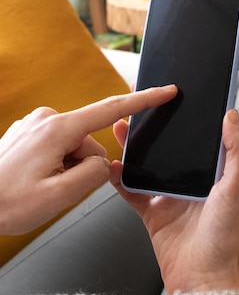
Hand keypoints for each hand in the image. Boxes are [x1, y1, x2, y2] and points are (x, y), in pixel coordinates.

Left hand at [0, 86, 177, 234]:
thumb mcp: (59, 197)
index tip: (166, 91)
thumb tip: (103, 163)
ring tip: (40, 186)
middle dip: (82, 168)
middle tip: (56, 189)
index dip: (144, 101)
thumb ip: (93, 176)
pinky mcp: (28, 133)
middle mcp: (46, 119)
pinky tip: (33, 180)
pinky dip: (55, 165)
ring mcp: (35, 124)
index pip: (111, 111)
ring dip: (66, 169)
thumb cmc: (7, 203)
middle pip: (89, 144)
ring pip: (73, 148)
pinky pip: (58, 148)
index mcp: (58, 130)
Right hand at [110, 109, 238, 293]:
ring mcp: (171, 198)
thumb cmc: (227, 237)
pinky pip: (132, 192)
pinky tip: (111, 165)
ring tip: (120, 128)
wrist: (203, 280)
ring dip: (134, 148)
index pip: (201, 138)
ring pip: (148, 165)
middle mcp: (193, 183)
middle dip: (155, 128)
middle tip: (140, 107)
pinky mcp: (153, 214)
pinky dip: (120, 179)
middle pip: (170, 149)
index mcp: (216, 174)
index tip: (176, 95)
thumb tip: (232, 114)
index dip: (190, 117)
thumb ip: (238, 150)